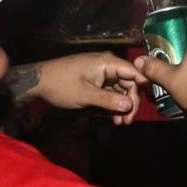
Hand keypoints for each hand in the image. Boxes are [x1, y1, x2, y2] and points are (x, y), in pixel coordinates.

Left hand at [12, 53, 146, 124]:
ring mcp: (101, 71)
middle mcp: (107, 64)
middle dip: (130, 102)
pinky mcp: (95, 78)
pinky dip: (113, 103)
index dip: (144, 86)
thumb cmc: (61, 85)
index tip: (149, 104)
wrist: (38, 82)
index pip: (135, 72)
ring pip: (120, 88)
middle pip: (129, 82)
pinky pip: (111, 90)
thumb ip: (109, 100)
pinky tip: (112, 117)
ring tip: (120, 123)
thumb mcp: (86, 95)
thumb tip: (130, 105)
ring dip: (122, 105)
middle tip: (127, 121)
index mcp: (107, 63)